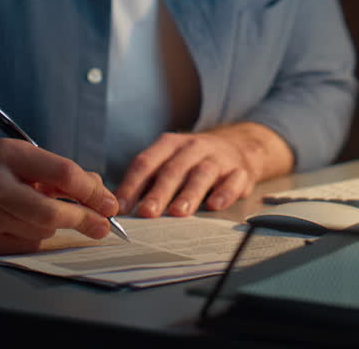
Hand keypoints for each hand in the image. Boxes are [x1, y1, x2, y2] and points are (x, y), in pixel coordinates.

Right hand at [0, 139, 119, 255]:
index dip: (93, 191)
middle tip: (102, 226)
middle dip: (83, 220)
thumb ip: (57, 171)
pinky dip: (32, 236)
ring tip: (47, 214)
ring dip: (55, 227)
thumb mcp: (19, 157)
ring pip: (40, 231)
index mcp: (7, 155)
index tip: (109, 203)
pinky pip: (23, 245)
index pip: (63, 173)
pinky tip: (19, 224)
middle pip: (52, 212)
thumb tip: (100, 192)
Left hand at [115, 122, 292, 217]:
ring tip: (178, 213)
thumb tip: (118, 207)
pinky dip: (224, 193)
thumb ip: (147, 181)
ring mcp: (218, 158)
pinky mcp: (239, 171)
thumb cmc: (193, 160)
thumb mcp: (169, 160)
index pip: (146, 163)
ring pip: (202, 174)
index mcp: (170, 144)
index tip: (121, 207)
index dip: (132, 185)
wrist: (239, 146)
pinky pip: (233, 181)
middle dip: (158, 192)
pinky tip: (214, 206)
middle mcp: (193, 147)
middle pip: (173, 170)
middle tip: (147, 213)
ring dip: (189, 194)